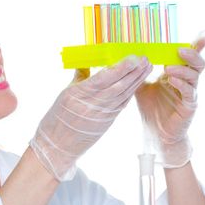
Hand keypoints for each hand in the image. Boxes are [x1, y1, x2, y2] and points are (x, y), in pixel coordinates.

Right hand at [30, 56, 152, 180]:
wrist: (57, 147)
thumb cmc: (57, 119)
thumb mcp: (64, 94)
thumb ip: (79, 77)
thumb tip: (86, 61)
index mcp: (78, 94)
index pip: (103, 78)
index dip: (120, 68)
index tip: (132, 57)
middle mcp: (92, 105)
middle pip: (118, 86)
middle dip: (134, 72)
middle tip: (145, 59)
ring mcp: (102, 115)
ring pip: (123, 94)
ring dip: (137, 80)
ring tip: (147, 67)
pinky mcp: (107, 122)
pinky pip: (121, 104)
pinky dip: (130, 93)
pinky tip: (138, 83)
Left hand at [135, 31, 204, 167]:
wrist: (156, 132)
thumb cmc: (151, 107)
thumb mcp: (141, 86)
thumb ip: (140, 72)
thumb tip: (130, 56)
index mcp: (178, 73)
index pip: (189, 57)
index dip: (198, 45)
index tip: (204, 33)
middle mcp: (187, 81)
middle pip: (198, 63)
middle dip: (193, 53)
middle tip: (180, 49)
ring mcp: (190, 94)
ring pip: (194, 76)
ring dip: (182, 69)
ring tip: (167, 68)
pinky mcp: (189, 106)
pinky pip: (189, 92)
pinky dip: (182, 84)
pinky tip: (171, 80)